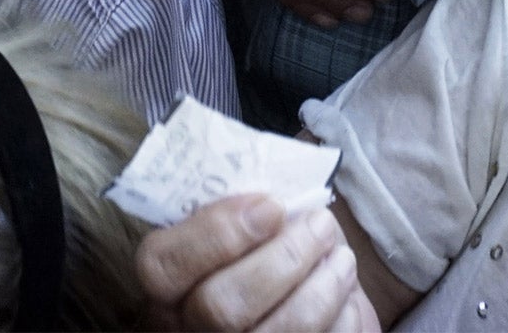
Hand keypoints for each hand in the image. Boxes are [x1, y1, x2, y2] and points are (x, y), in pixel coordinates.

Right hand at [139, 198, 378, 331]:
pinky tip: (345, 294)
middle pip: (222, 307)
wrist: (274, 311)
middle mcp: (187, 330)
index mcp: (166, 288)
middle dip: (283, 259)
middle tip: (322, 223)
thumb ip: (237, 213)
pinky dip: (341, 318)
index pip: (162, 265)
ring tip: (342, 256)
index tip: (271, 204)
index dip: (217, 233)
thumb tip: (280, 189)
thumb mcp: (227, 234)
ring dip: (322, 289)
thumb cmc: (250, 258)